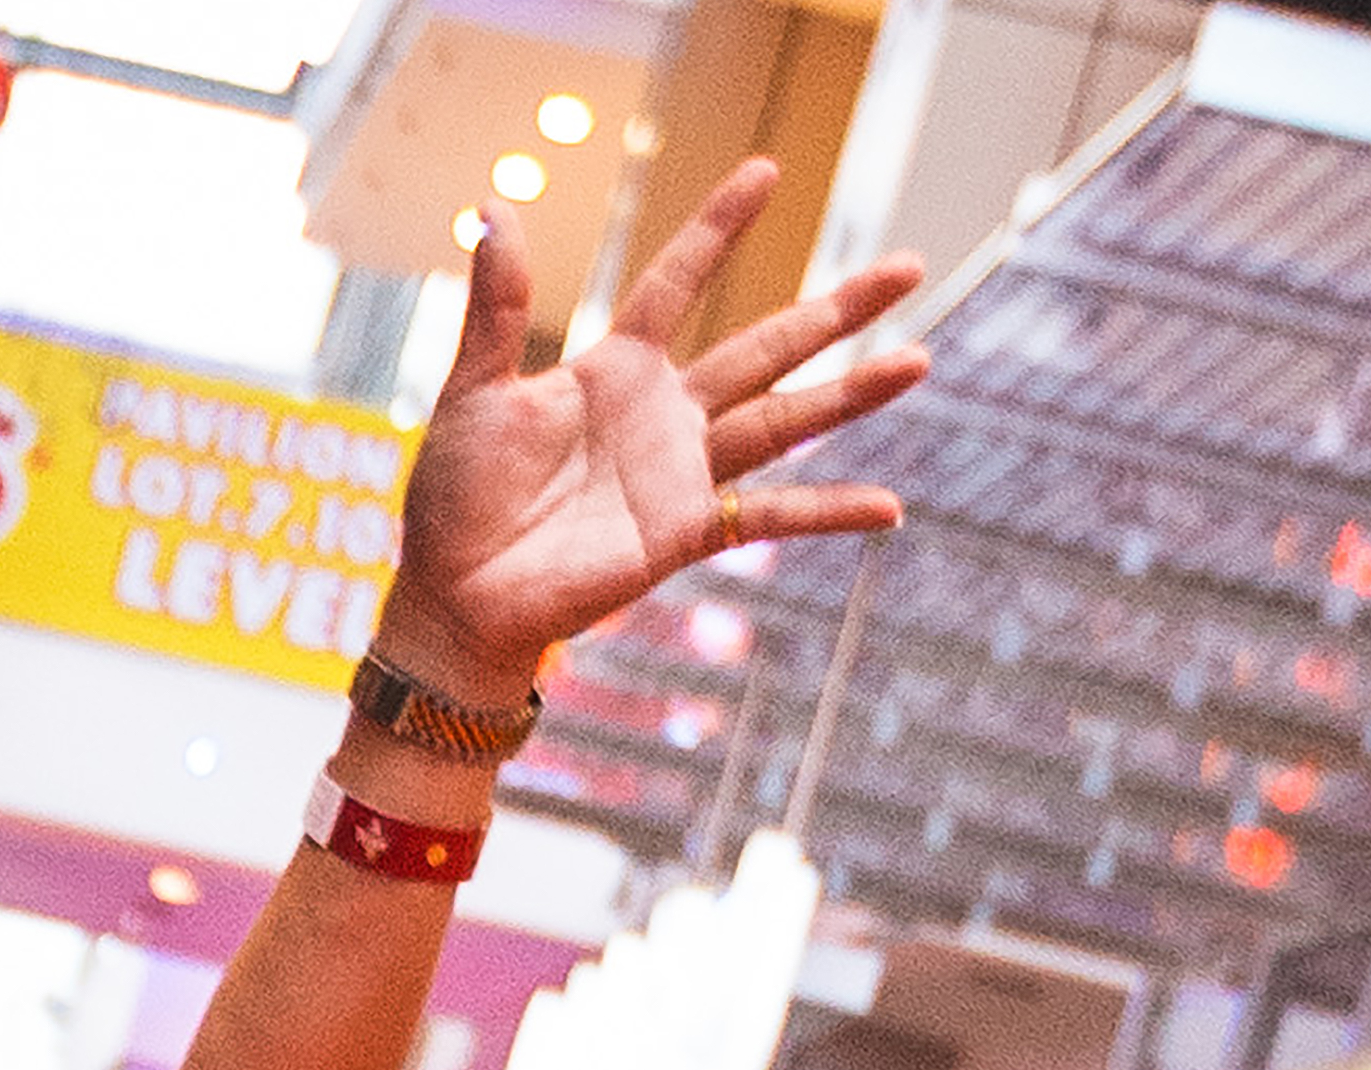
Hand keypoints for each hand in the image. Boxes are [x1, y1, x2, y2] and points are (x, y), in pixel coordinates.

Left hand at [388, 159, 921, 691]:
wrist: (452, 598)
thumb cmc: (452, 501)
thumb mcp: (471, 394)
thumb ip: (495, 308)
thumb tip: (496, 210)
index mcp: (614, 371)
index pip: (678, 283)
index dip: (718, 228)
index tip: (767, 171)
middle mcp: (663, 415)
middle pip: (767, 345)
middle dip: (838, 308)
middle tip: (911, 266)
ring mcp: (681, 473)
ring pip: (786, 420)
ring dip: (852, 395)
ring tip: (918, 359)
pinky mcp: (684, 532)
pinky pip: (768, 515)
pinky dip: (827, 511)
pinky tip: (889, 509)